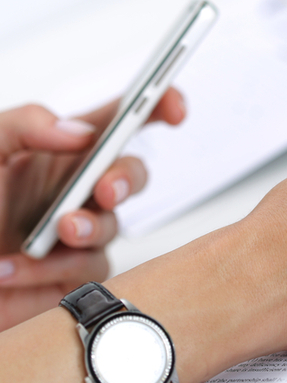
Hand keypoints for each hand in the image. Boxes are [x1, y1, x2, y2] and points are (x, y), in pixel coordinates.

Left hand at [0, 88, 185, 329]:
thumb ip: (26, 124)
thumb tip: (82, 132)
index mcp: (61, 150)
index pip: (120, 120)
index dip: (156, 106)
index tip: (174, 107)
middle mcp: (75, 188)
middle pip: (130, 174)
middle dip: (127, 178)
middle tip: (105, 188)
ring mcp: (77, 232)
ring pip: (114, 227)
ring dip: (89, 228)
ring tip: (58, 231)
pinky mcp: (70, 275)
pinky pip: (86, 271)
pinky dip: (50, 270)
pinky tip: (12, 269)